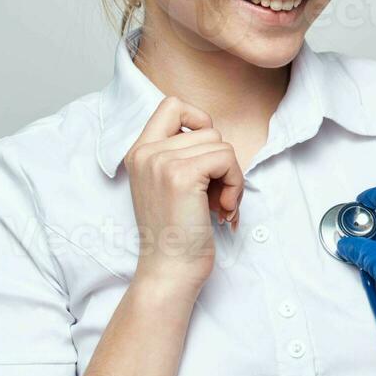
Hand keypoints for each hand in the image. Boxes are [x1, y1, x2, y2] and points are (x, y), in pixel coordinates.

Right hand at [123, 96, 243, 289]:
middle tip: (217, 195)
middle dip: (222, 162)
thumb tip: (215, 135)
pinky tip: (223, 209)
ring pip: (221, 144)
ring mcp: (161, 162)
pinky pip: (226, 158)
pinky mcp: (181, 175)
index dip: (199, 121)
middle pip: (208, 129)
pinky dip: (235, 183)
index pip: (172, 105)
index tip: (207, 157)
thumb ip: (182, 156)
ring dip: (231, 176)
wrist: (170, 269)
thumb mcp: (170, 184)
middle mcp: (145, 152)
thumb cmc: (179, 232)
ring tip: (220, 204)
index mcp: (140, 152)